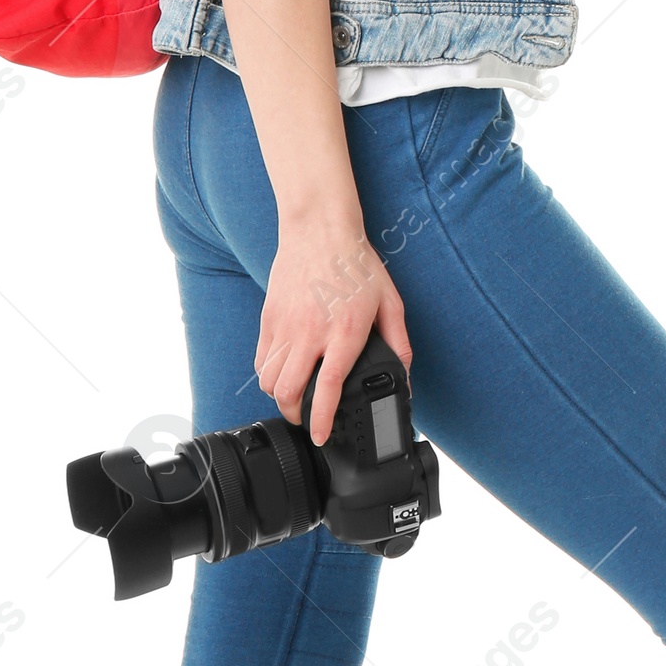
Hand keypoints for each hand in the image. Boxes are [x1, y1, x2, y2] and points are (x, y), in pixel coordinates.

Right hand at [255, 215, 413, 443]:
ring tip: (295, 398)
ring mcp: (285, 326)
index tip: (320, 436)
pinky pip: (260, 360)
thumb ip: (399, 343)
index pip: (325, 388)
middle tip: (307, 419)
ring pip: (269, 380)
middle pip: (287, 392)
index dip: (320, 420)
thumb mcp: (390, 303)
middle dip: (295, 415)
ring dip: (280, 396)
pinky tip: (283, 373)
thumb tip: (405, 377)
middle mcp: (310, 333)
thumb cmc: (356, 264)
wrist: (320, 229)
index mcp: (343, 331)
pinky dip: (268, 375)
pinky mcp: (269, 318)